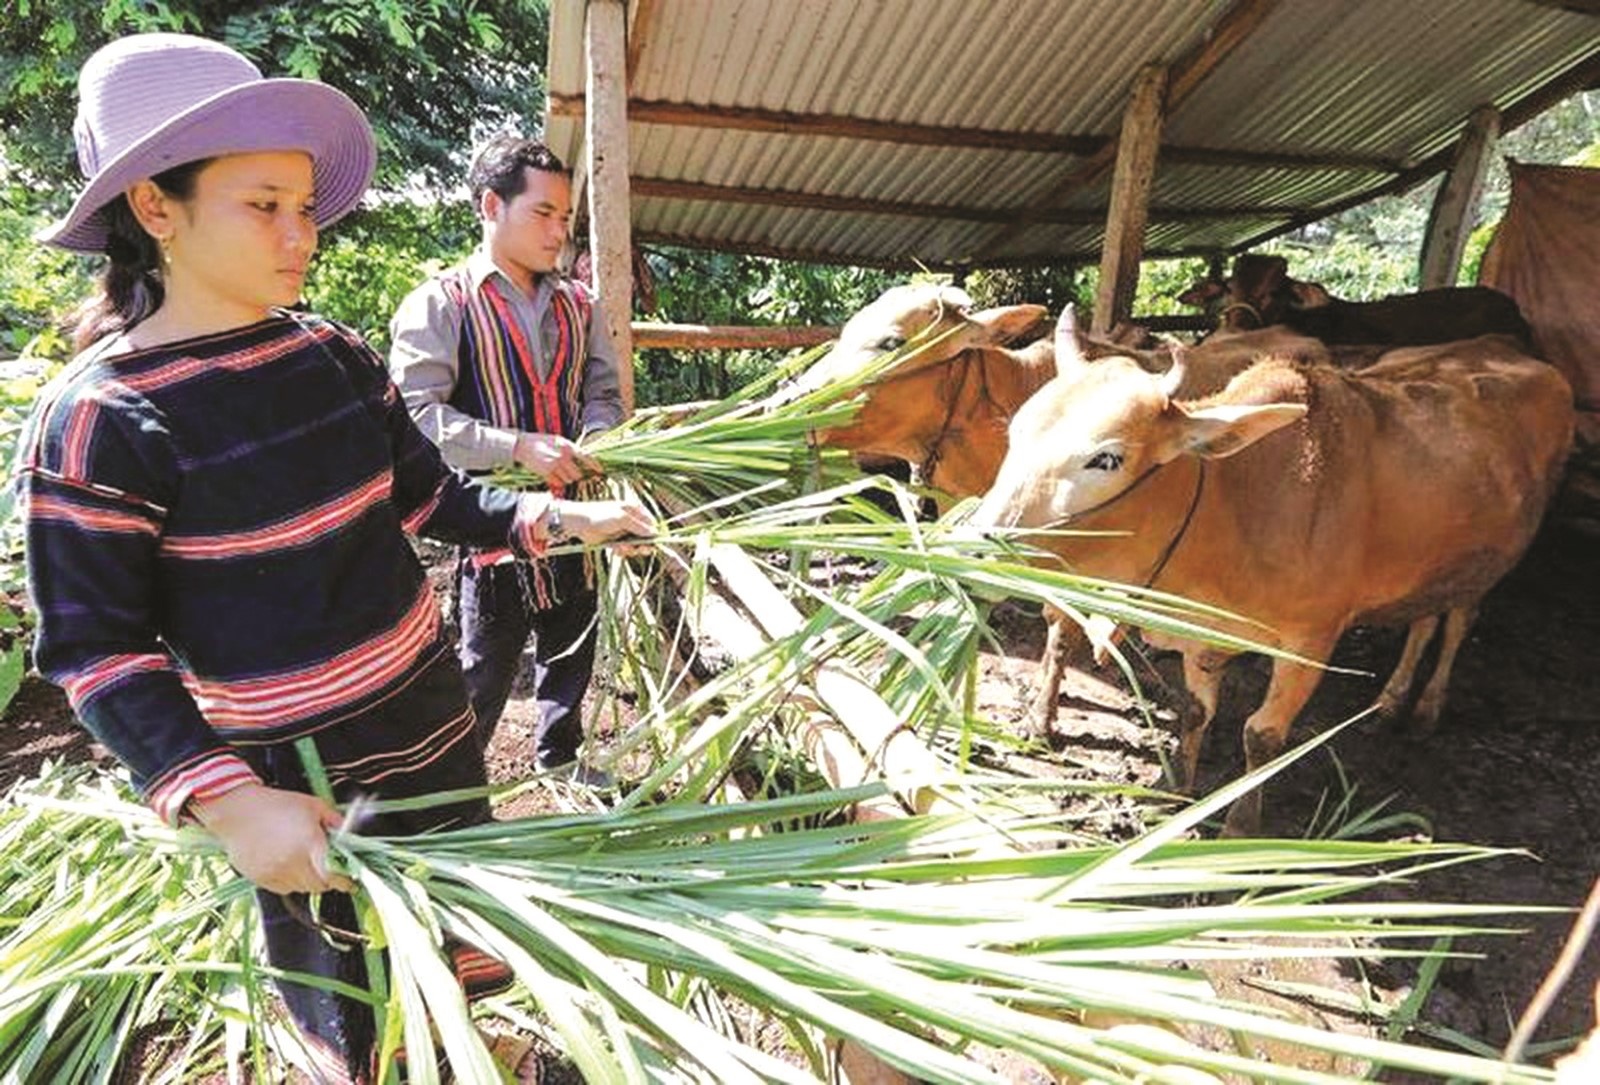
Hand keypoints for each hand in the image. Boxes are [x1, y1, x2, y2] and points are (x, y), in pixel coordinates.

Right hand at [191, 783, 353, 895]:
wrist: (238, 810)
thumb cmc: (276, 804)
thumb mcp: (312, 805)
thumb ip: (334, 820)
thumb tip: (349, 833)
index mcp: (310, 843)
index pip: (332, 875)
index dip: (343, 882)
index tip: (350, 883)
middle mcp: (293, 861)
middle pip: (318, 886)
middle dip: (327, 881)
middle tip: (329, 872)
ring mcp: (275, 872)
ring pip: (301, 889)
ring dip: (308, 881)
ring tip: (305, 863)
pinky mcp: (260, 878)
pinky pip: (283, 889)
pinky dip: (290, 882)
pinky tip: (288, 865)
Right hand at [513, 432, 597, 486]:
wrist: (522, 445)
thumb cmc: (541, 442)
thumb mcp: (558, 440)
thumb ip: (570, 449)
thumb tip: (584, 457)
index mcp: (568, 446)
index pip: (586, 457)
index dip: (595, 465)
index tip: (601, 471)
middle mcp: (563, 456)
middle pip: (578, 474)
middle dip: (576, 475)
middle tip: (573, 473)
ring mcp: (554, 465)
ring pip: (568, 480)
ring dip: (566, 479)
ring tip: (559, 472)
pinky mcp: (546, 473)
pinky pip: (558, 483)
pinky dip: (557, 482)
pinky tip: (552, 475)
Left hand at [555, 498, 655, 546]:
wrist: (579, 523)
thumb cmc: (600, 516)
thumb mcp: (622, 519)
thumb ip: (639, 527)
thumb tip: (655, 534)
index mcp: (636, 510)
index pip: (652, 524)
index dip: (653, 536)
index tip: (650, 545)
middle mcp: (632, 520)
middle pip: (646, 536)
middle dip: (641, 545)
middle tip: (635, 550)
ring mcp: (624, 531)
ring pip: (636, 545)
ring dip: (630, 549)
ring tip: (621, 549)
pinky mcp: (617, 540)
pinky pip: (626, 549)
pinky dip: (622, 551)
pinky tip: (616, 550)